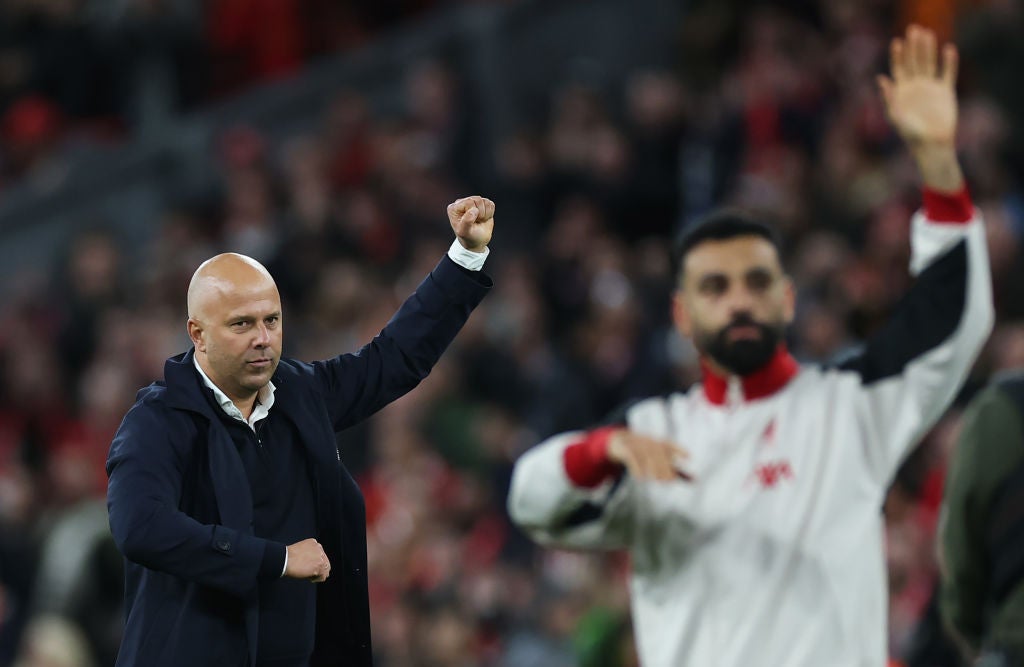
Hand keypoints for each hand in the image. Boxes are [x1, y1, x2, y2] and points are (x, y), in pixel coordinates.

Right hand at [284, 538, 330, 582]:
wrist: (285, 559)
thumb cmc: (287, 557)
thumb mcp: (300, 550)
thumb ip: (309, 554)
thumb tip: (313, 564)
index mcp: (314, 543)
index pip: (321, 555)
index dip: (316, 563)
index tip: (311, 567)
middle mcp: (319, 549)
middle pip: (325, 562)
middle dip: (319, 569)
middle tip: (312, 574)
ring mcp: (320, 557)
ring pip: (326, 569)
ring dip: (319, 574)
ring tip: (310, 576)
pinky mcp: (319, 565)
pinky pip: (323, 576)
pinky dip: (317, 579)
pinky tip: (310, 578)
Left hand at [447, 195, 493, 251]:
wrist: (477, 242)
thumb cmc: (468, 237)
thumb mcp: (464, 232)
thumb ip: (467, 221)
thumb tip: (474, 210)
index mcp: (453, 208)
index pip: (468, 202)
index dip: (474, 213)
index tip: (471, 222)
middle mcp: (462, 202)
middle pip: (477, 200)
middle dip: (480, 213)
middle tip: (476, 222)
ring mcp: (472, 202)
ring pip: (484, 201)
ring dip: (485, 214)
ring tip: (479, 221)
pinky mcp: (482, 204)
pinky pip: (491, 204)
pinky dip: (490, 213)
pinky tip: (484, 218)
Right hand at [606, 430, 692, 481]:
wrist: (620, 442)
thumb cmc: (647, 453)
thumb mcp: (662, 460)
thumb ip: (677, 471)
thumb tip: (696, 481)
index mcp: (660, 444)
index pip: (671, 445)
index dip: (679, 450)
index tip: (689, 456)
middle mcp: (649, 443)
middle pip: (659, 453)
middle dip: (665, 466)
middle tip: (671, 480)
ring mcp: (637, 445)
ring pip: (646, 456)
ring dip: (653, 468)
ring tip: (659, 480)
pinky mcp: (626, 449)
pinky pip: (632, 458)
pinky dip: (636, 467)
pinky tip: (640, 478)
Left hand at [877, 25, 962, 190]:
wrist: (932, 144)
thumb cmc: (910, 134)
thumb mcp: (896, 116)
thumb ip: (889, 97)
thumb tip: (881, 78)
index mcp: (901, 91)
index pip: (898, 68)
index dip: (897, 55)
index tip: (897, 42)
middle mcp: (915, 87)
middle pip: (914, 62)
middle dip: (913, 46)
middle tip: (914, 29)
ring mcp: (931, 88)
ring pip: (930, 64)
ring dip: (929, 49)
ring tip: (929, 33)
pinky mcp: (946, 92)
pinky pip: (948, 73)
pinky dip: (949, 62)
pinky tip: (948, 49)